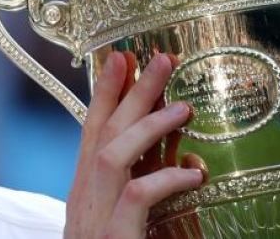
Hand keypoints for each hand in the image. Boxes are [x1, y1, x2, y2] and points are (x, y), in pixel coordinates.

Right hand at [65, 52, 202, 238]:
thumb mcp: (120, 220)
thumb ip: (135, 189)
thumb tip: (170, 160)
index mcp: (85, 192)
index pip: (92, 132)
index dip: (105, 92)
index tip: (121, 58)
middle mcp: (84, 200)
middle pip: (104, 132)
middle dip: (132, 92)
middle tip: (161, 60)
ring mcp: (95, 219)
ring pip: (113, 155)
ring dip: (148, 125)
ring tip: (184, 107)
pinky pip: (137, 195)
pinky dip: (166, 178)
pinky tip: (194, 175)